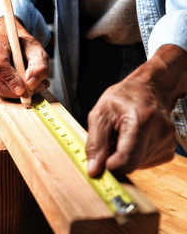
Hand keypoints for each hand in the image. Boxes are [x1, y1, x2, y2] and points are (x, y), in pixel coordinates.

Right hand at [0, 17, 49, 98]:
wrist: (18, 45)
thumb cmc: (26, 47)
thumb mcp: (38, 52)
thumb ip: (39, 67)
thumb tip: (31, 85)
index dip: (11, 80)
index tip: (23, 89)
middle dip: (11, 92)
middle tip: (28, 94)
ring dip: (11, 94)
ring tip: (29, 90)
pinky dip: (10, 93)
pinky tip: (22, 89)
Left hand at [86, 45, 186, 176]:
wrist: (148, 89)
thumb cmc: (123, 99)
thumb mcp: (100, 114)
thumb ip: (95, 143)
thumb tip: (94, 170)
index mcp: (141, 121)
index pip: (126, 160)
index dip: (109, 166)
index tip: (100, 162)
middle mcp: (159, 134)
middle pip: (129, 165)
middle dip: (113, 158)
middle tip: (110, 139)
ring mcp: (167, 144)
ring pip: (134, 166)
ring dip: (122, 156)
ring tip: (122, 136)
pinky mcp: (168, 151)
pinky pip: (142, 164)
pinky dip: (132, 156)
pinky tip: (132, 140)